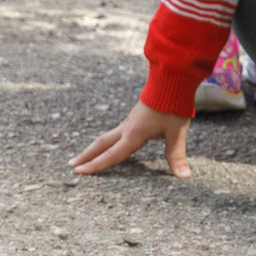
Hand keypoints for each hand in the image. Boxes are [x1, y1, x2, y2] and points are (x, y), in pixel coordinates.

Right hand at [71, 100, 190, 176]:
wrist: (171, 79)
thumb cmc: (173, 105)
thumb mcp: (177, 132)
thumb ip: (177, 155)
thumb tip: (184, 176)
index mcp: (134, 134)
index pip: (112, 154)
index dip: (96, 165)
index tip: (79, 173)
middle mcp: (128, 128)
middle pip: (102, 144)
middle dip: (86, 156)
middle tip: (71, 165)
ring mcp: (130, 121)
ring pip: (107, 137)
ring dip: (94, 147)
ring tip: (84, 156)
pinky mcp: (135, 117)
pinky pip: (116, 132)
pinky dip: (106, 141)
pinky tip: (109, 143)